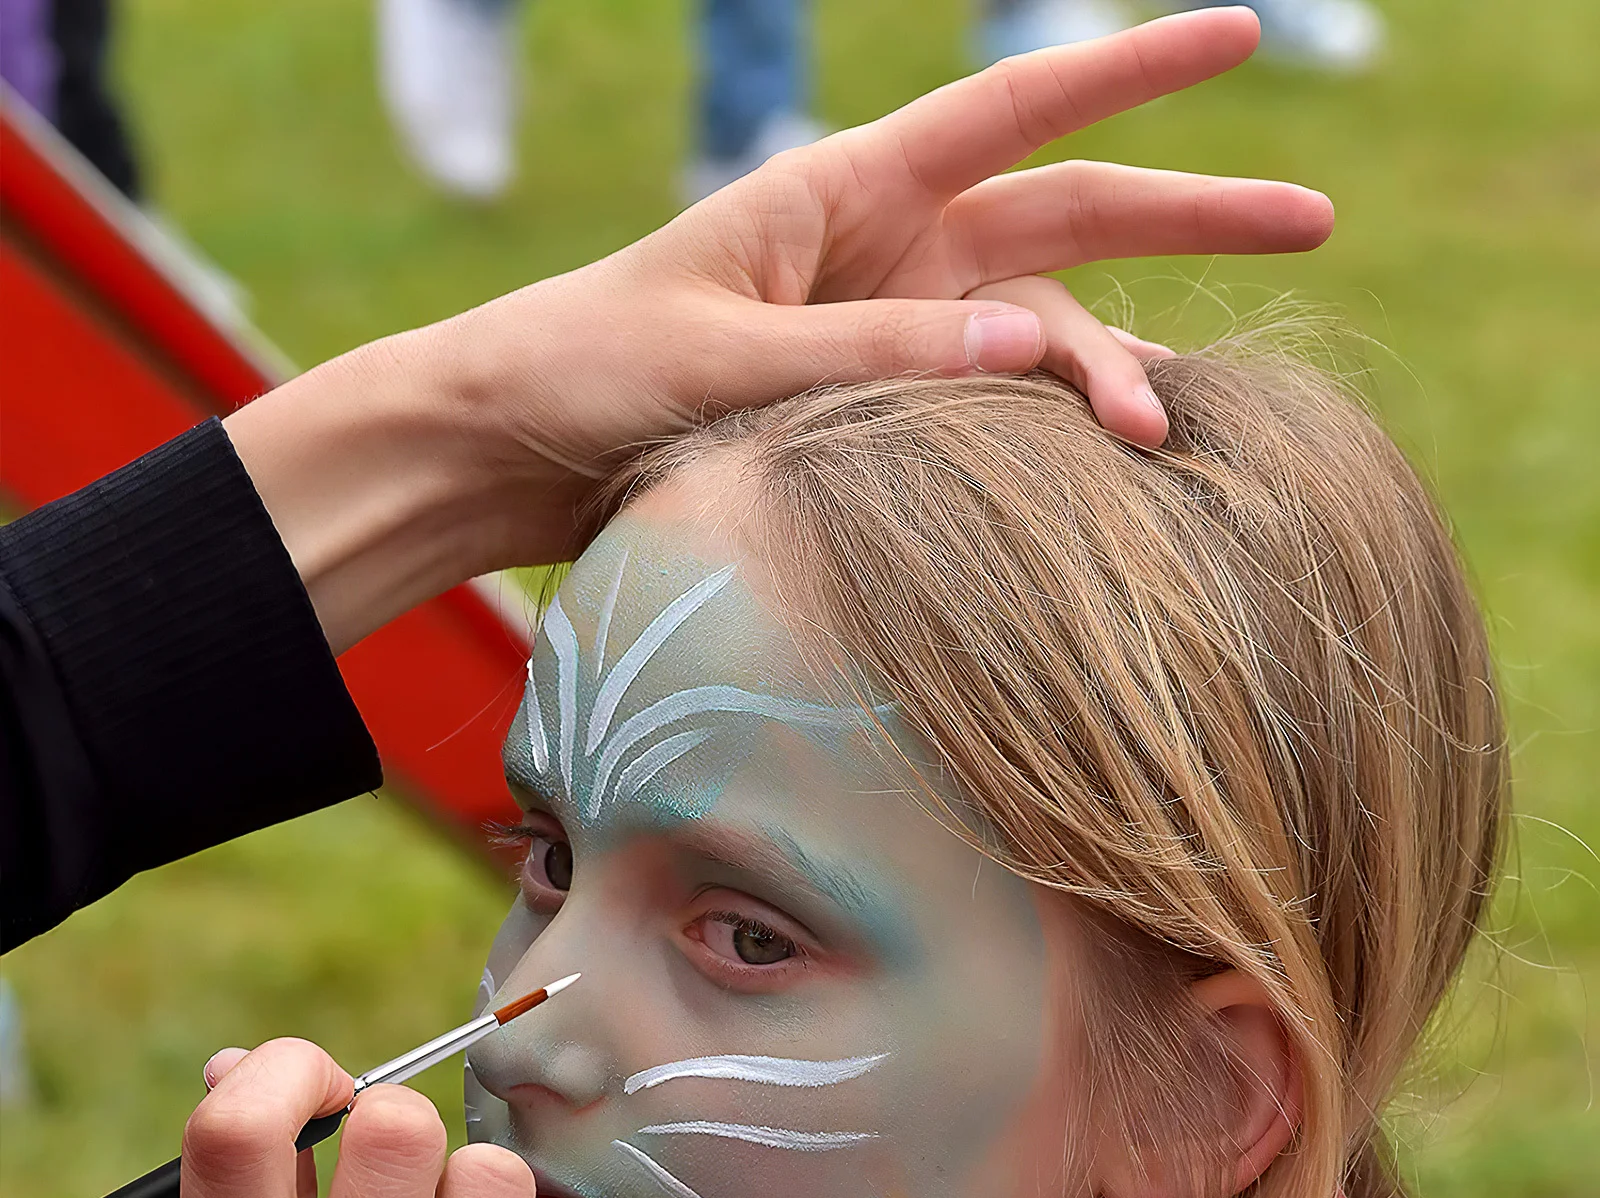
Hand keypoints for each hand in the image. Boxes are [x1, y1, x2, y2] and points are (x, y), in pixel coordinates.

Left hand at [227, 6, 1331, 650]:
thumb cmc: (588, 372)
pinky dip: (1043, 438)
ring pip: (1040, 336)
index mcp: (847, 191)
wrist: (511, 451)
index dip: (1132, 67)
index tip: (1239, 32)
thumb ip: (875, 352)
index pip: (1016, 109)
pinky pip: (988, 415)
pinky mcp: (874, 412)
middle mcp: (888, 251)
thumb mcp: (724, 358)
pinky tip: (1099, 478)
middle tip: (1312, 217)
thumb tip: (1032, 351)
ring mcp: (888, 334)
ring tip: (1165, 437)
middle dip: (1189, 214)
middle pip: (1069, 217)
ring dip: (1109, 375)